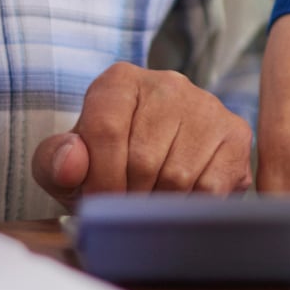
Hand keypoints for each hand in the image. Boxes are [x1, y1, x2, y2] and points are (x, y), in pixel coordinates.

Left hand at [30, 63, 253, 210]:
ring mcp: (207, 106)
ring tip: (151, 201)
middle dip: (130, 197)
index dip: (99, 180)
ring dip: (159, 205)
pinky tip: (179, 201)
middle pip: (143, 160)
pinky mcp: (236, 133)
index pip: (106, 132)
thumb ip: (53, 162)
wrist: (157, 159)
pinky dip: (190, 207)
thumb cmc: (106, 162)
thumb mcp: (67, 164)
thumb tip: (72, 164)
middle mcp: (168, 83)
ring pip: (178, 177)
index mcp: (119, 82)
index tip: (99, 203)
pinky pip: (211, 188)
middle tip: (127, 205)